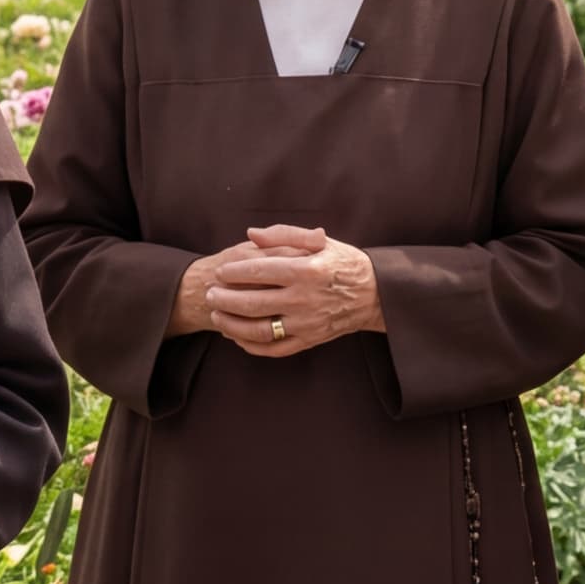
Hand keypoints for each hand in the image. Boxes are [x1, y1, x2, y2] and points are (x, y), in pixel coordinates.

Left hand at [196, 224, 380, 358]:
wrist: (375, 294)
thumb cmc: (343, 262)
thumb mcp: (318, 241)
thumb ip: (283, 234)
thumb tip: (251, 234)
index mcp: (306, 270)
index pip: (260, 271)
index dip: (234, 272)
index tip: (220, 271)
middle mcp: (305, 299)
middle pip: (254, 302)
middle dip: (225, 298)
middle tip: (209, 293)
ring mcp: (307, 323)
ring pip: (260, 330)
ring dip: (233, 324)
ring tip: (217, 315)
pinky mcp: (310, 340)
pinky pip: (275, 349)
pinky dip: (251, 346)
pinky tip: (236, 336)